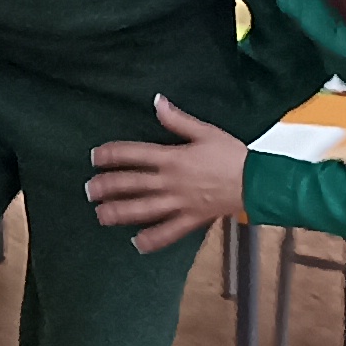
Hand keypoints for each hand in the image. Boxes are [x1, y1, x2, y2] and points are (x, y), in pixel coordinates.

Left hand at [83, 97, 246, 254]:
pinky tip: (136, 244)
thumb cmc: (231, 154)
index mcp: (173, 157)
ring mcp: (179, 203)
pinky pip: (168, 233)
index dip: (111, 155)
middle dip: (107, 187)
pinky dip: (151, 240)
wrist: (256, 181)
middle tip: (89, 189)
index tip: (95, 157)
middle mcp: (171, 182)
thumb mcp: (205, 131)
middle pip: (132, 184)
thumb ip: (177, 119)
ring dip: (120, 213)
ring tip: (100, 215)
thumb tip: (156, 101)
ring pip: (143, 210)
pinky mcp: (190, 220)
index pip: (134, 154)